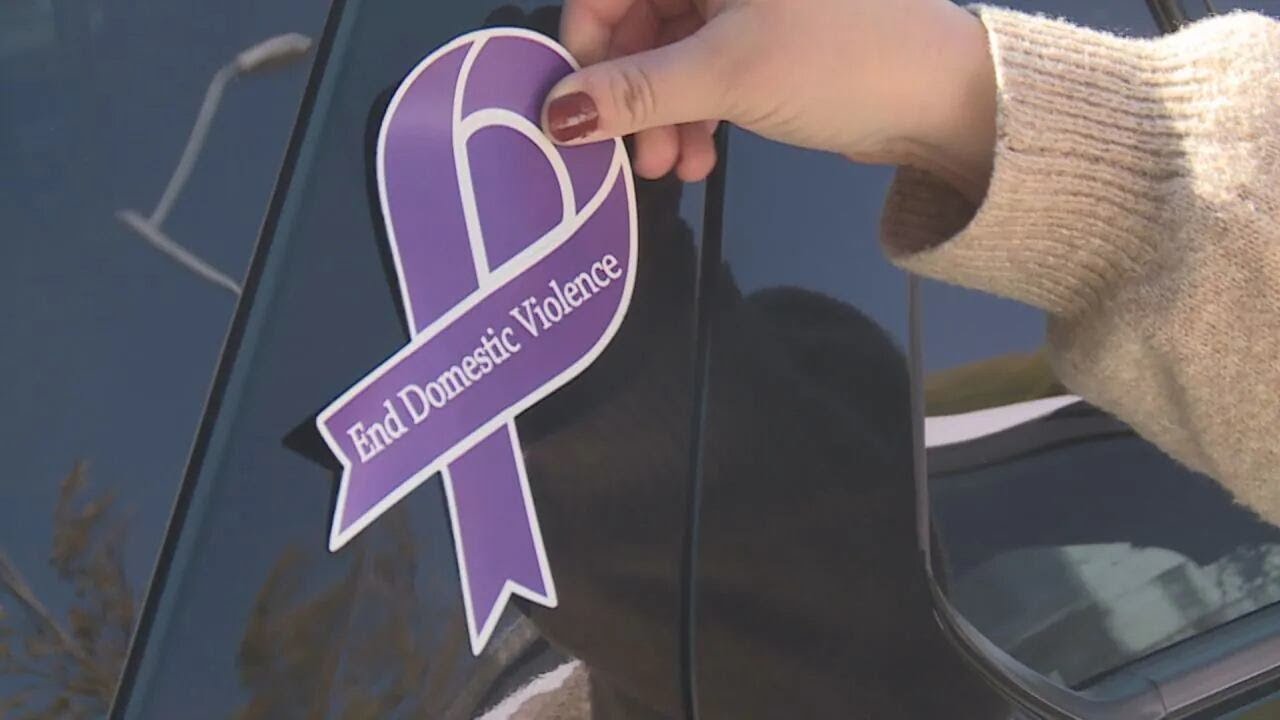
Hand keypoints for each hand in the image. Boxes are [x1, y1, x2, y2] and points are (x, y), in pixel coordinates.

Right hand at [541, 0, 996, 197]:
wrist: (945, 99)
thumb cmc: (841, 63)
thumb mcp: (728, 74)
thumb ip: (636, 90)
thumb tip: (555, 113)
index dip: (587, 45)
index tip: (575, 108)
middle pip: (641, 24)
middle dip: (633, 96)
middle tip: (634, 157)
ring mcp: (747, 6)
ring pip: (673, 57)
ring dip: (664, 118)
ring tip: (673, 171)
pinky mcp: (767, 44)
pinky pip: (707, 76)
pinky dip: (696, 118)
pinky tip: (701, 161)